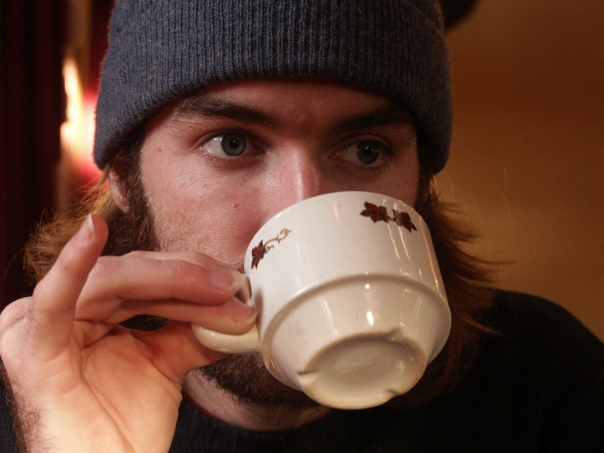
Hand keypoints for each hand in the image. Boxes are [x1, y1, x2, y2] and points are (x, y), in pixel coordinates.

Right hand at [0, 215, 255, 451]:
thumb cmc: (122, 427)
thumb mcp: (165, 363)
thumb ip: (192, 329)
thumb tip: (234, 307)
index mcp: (88, 311)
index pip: (144, 278)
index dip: (190, 275)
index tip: (234, 284)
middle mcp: (65, 312)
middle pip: (133, 276)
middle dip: (188, 279)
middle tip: (233, 287)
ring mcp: (41, 325)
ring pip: (115, 282)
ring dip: (172, 282)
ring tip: (216, 289)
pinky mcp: (31, 347)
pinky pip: (54, 300)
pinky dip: (73, 264)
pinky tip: (93, 231)